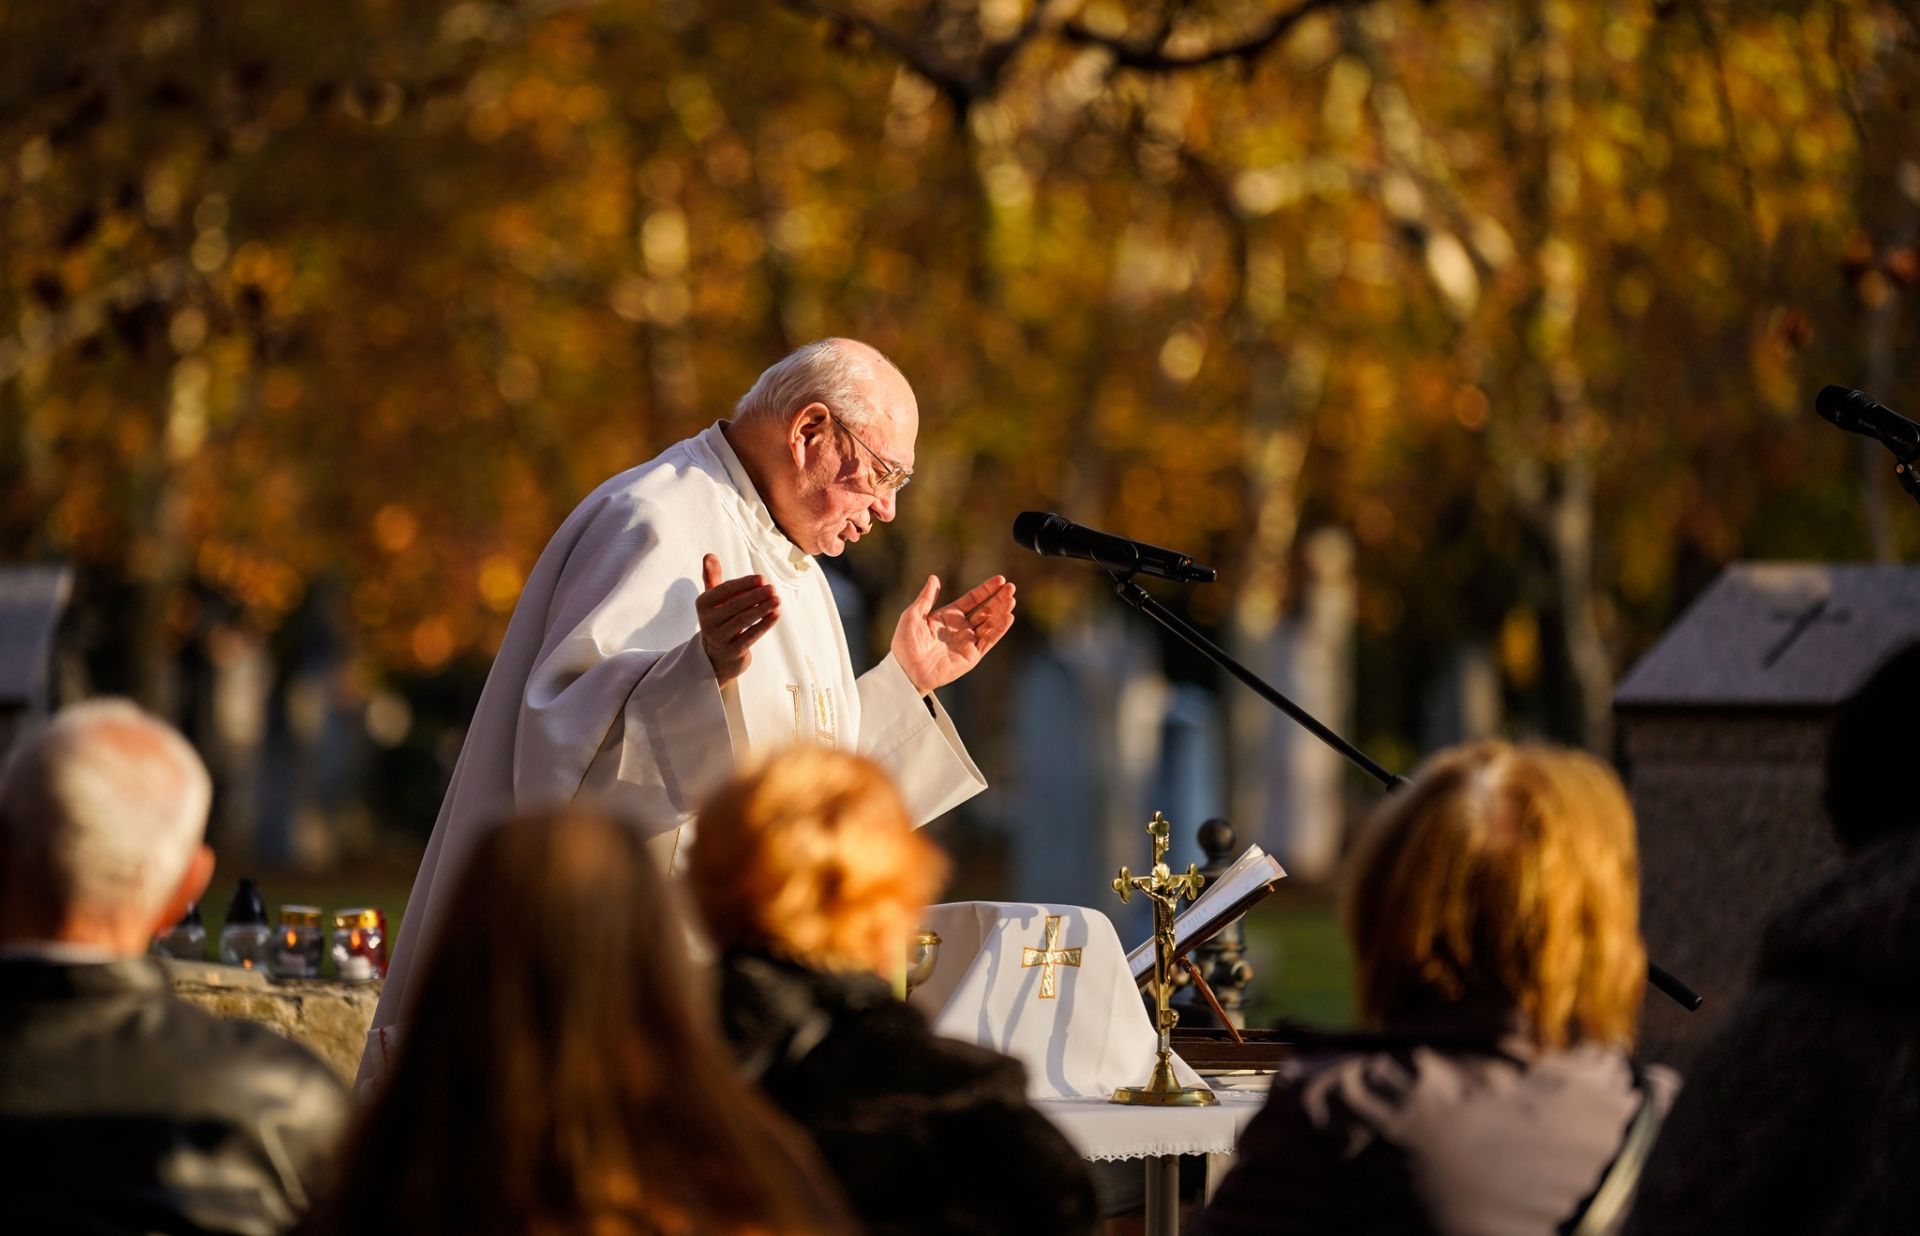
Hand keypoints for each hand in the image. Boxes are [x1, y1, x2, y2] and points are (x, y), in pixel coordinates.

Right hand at [697, 554, 779, 685]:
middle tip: (772, 588)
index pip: (724, 591)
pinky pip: (750, 637)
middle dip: (754, 596)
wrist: (717, 655)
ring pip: (742, 621)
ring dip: (761, 609)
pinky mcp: (731, 651)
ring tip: (777, 600)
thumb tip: (709, 555)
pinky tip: (776, 615)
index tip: (762, 578)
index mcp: (703, 604)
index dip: (743, 584)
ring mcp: (718, 638)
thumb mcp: (713, 599)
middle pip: (734, 606)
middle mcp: (707, 621)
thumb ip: (712, 577)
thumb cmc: (719, 619)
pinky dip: (764, 625)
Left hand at [890, 574, 1016, 694]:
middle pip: (985, 610)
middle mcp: (961, 628)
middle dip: (999, 599)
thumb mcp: (913, 615)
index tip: (1001, 580)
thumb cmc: (905, 644)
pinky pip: (989, 640)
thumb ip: (926, 597)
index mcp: (948, 616)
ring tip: (1012, 600)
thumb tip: (934, 578)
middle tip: (1012, 588)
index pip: (973, 599)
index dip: (986, 590)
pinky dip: (999, 629)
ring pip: (990, 624)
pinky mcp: (971, 655)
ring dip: (1002, 612)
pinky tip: (1008, 617)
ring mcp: (967, 642)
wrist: (907, 670)